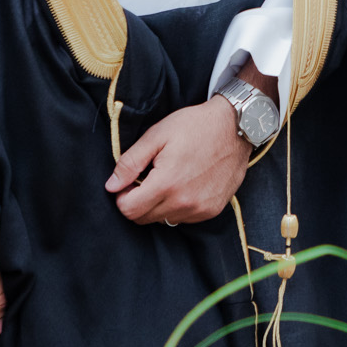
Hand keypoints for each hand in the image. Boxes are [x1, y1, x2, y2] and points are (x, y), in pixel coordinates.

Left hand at [105, 98, 250, 223]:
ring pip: (163, 220)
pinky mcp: (212, 210)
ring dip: (159, 204)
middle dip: (138, 201)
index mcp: (167, 184)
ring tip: (169, 178)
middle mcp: (184, 203)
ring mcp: (200, 209)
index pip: (129, 211)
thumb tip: (111, 186)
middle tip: (148, 177)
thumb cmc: (195, 126)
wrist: (236, 127)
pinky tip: (185, 184)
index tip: (129, 181)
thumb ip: (130, 162)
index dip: (122, 197)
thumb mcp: (157, 135)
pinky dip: (178, 205)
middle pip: (144, 219)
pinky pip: (183, 218)